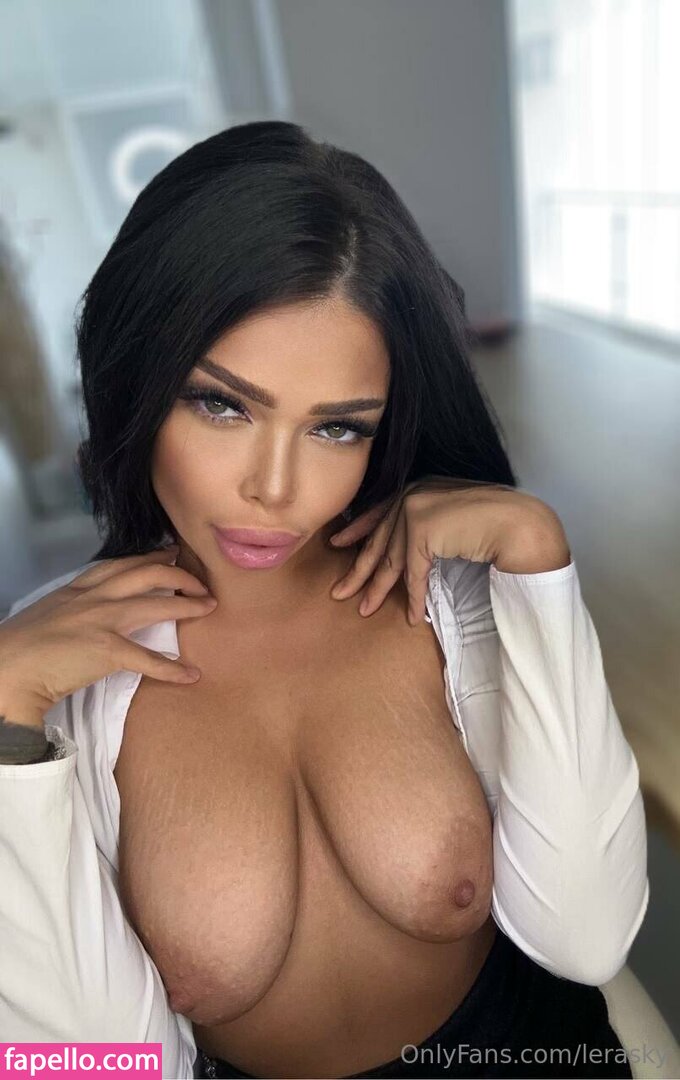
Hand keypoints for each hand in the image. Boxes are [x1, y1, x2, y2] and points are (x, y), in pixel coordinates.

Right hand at [0, 546, 216, 723]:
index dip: (149, 557)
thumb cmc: (20, 647)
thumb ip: (71, 609)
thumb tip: (85, 618)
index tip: (170, 554)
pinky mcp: (107, 650)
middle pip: (147, 574)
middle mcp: (94, 597)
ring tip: (209, 607)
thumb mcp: (47, 614)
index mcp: (77, 589)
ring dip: (188, 605)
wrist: (8, 668)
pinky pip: (149, 659)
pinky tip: (190, 674)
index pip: (120, 565)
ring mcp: (102, 621)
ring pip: (157, 604)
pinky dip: (172, 669)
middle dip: (179, 575)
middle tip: (200, 582)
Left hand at [329, 477, 571, 624]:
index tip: (339, 543)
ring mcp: (414, 511)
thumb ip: (430, 524)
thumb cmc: (494, 520)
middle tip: (339, 591)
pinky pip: (413, 574)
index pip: (379, 512)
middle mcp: (411, 495)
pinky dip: (413, 598)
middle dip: (358, 570)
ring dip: (378, 590)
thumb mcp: (452, 516)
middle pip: (378, 540)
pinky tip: (411, 616)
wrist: (517, 522)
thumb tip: (413, 550)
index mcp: (417, 488)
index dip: (357, 530)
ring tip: (364, 609)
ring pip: (390, 561)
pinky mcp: (422, 531)